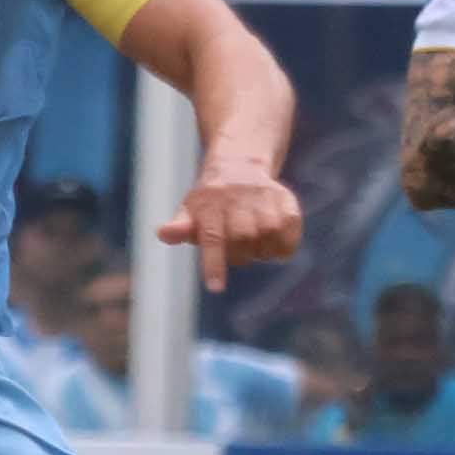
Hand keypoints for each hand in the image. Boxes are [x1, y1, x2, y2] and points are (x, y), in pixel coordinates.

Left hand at [158, 164, 301, 292]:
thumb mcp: (190, 212)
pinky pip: (290, 228)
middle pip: (243, 239)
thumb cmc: (209, 202)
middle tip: (236, 253)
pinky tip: (274, 243)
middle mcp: (237, 197)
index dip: (214, 264)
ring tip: (254, 245)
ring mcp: (262, 196)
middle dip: (240, 256)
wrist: (239, 166)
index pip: (212, 237)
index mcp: (210, 204)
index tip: (216, 288)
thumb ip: (180, 227)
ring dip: (262, 251)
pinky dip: (285, 244)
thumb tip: (163, 234)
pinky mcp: (285, 199)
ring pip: (269, 234)